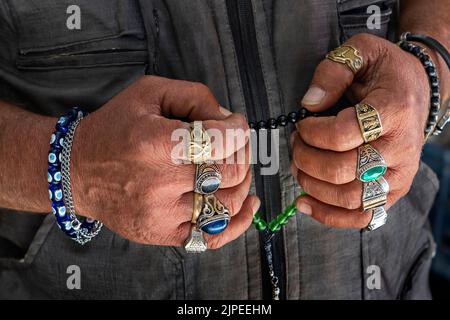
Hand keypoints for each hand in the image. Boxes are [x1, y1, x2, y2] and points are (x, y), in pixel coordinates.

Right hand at [71, 76, 259, 247]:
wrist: (77, 172)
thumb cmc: (115, 128)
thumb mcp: (150, 92)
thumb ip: (195, 96)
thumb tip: (228, 121)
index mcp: (155, 143)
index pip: (222, 141)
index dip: (238, 130)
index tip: (234, 124)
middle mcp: (159, 182)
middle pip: (231, 172)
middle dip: (242, 152)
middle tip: (234, 143)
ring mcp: (161, 214)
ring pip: (228, 203)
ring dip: (242, 181)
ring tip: (233, 166)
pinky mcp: (162, 233)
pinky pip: (212, 236)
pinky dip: (239, 221)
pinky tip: (248, 204)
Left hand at [291, 33, 429, 227]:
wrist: (418, 91)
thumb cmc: (386, 73)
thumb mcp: (362, 52)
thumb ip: (333, 71)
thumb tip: (309, 104)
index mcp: (393, 110)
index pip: (342, 134)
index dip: (311, 132)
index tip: (302, 123)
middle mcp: (400, 148)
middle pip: (342, 170)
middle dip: (306, 159)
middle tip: (296, 144)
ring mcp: (399, 174)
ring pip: (349, 197)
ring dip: (312, 186)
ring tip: (299, 168)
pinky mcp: (394, 191)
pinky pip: (362, 216)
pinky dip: (329, 215)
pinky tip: (304, 204)